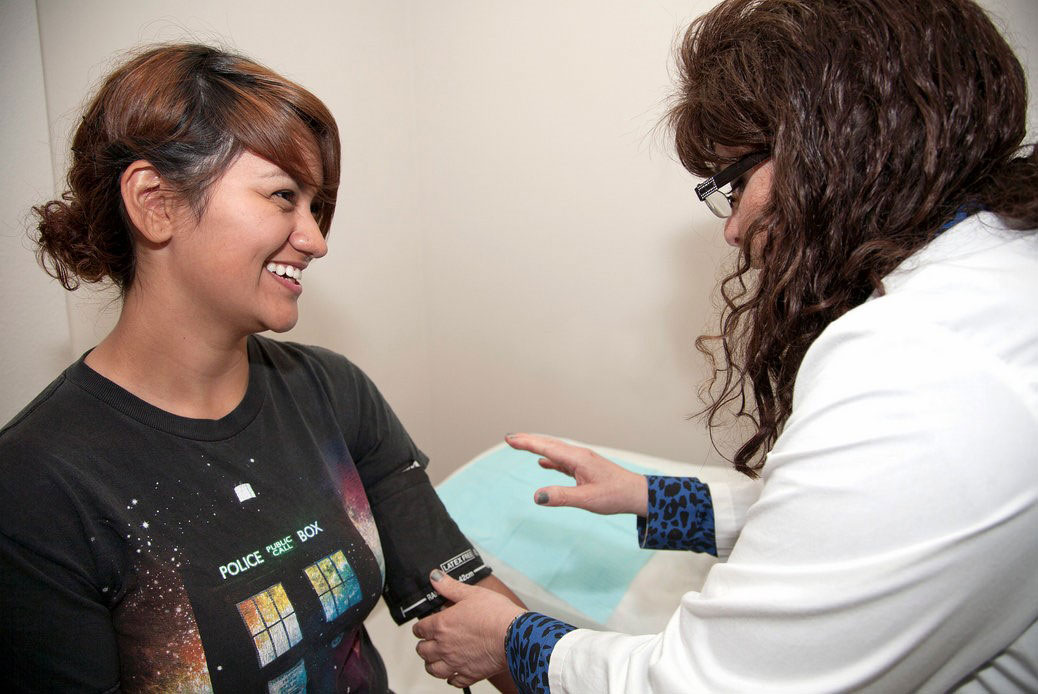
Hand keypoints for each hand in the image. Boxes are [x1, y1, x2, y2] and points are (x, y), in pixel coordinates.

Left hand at [413, 571, 525, 688]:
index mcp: (442, 625)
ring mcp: (455, 663)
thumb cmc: (495, 613)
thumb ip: (450, 586)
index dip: (420, 627)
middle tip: (429, 641)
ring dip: (432, 663)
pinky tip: (454, 673)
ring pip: (433, 669)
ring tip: (436, 659)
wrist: (514, 635)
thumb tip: (435, 577)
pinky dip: (451, 678)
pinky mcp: (469, 675)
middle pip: (422, 650)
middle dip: (423, 645)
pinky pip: (453, 681)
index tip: (423, 626)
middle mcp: (444, 646)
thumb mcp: (471, 593)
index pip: (419, 629)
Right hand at [505, 433, 648, 515]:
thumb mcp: (587, 499)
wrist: (636, 494)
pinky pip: (562, 460)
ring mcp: (582, 461)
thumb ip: (561, 497)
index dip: (526, 443)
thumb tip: (537, 497)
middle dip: (528, 440)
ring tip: (521, 445)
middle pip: (549, 444)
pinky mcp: (585, 468)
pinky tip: (543, 462)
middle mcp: (579, 455)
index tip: (509, 439)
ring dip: (537, 447)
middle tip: (509, 438)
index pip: (546, 447)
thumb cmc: (615, 495)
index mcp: (577, 459)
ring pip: (555, 450)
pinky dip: (550, 459)